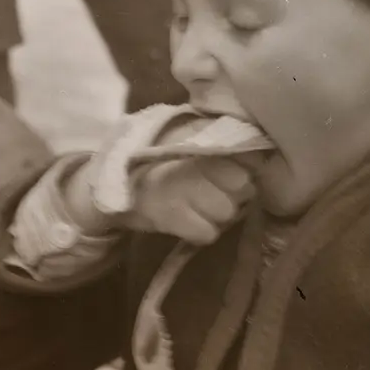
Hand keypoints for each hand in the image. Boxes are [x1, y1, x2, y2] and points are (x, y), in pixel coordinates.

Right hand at [62, 115, 257, 246]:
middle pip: (243, 186)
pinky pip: (207, 233)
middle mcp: (194, 158)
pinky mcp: (169, 214)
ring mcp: (182, 186)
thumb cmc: (155, 161)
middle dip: (234, 193)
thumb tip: (261, 153)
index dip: (247, 166)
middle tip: (212, 191)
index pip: (250, 154)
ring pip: (228, 212)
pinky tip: (185, 220)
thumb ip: (218, 139)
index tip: (233, 170)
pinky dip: (199, 231)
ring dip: (216, 214)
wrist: (108, 184)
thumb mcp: (184, 138)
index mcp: (200, 136)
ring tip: (195, 206)